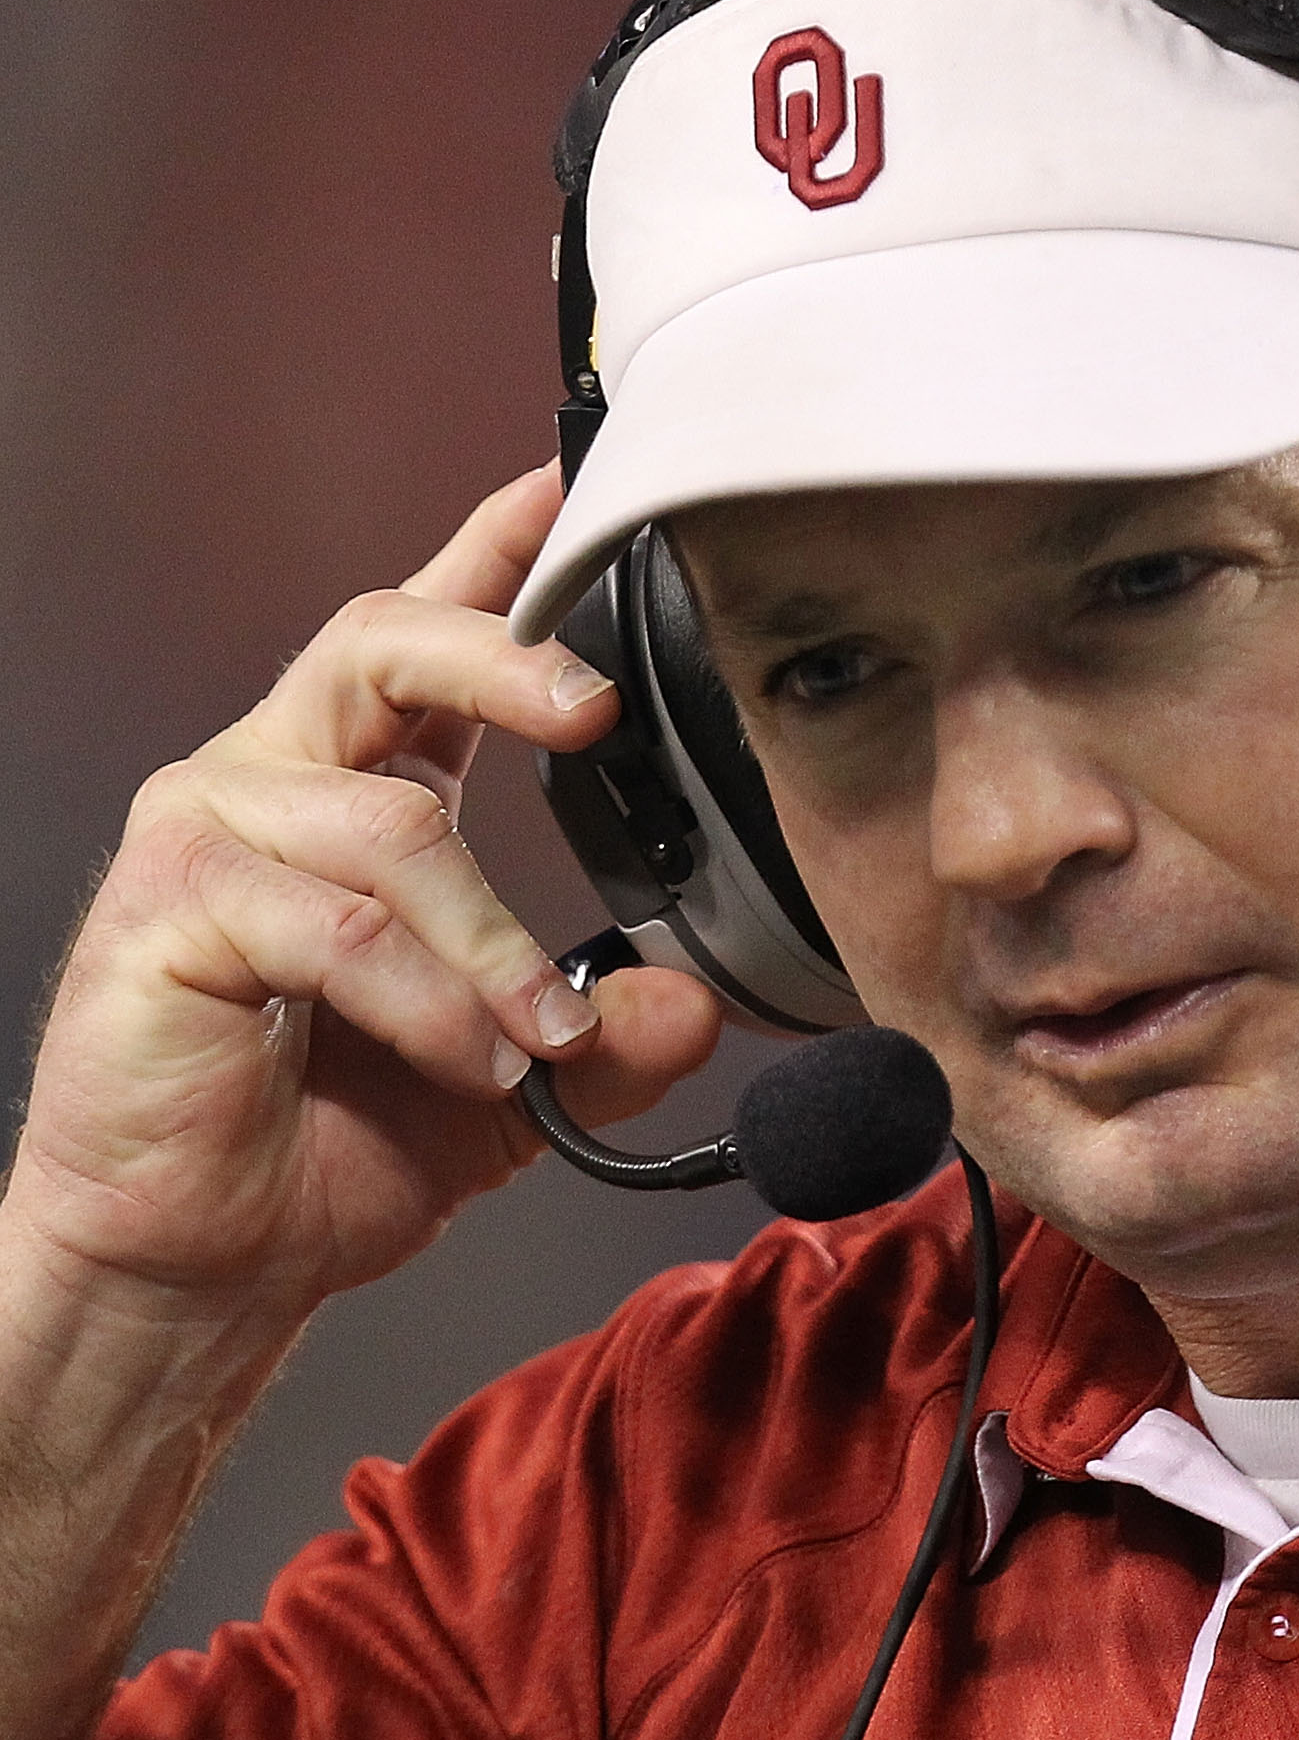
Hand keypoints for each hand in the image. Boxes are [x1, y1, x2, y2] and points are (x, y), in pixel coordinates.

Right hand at [4, 467, 723, 1330]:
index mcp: (360, 793)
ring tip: (533, 1042)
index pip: (428, 636)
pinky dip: (423, 1000)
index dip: (497, 548)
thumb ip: (604, 1041)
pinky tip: (464, 1062)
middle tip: (593, 711)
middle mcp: (277, 782)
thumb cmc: (321, 1154)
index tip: (574, 477)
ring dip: (491, 946)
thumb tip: (689, 1001)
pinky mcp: (169, 908)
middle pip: (385, 645)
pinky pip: (334, 925)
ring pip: (391, 828)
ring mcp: (211, 833)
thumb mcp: (508, 1093)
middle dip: (503, 656)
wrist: (201, 1262)